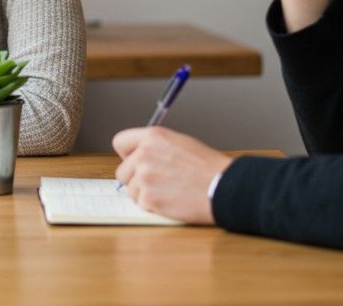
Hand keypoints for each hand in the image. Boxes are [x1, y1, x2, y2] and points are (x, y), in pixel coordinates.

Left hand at [112, 126, 230, 224]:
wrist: (223, 187)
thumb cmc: (208, 167)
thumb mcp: (180, 143)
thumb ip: (155, 147)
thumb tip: (138, 156)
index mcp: (152, 137)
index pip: (120, 142)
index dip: (128, 155)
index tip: (135, 162)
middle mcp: (144, 154)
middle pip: (122, 171)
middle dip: (135, 179)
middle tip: (158, 182)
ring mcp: (144, 177)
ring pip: (131, 190)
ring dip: (145, 194)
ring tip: (169, 191)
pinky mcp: (148, 198)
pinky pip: (141, 204)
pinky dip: (153, 206)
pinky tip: (172, 200)